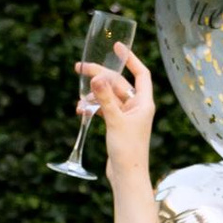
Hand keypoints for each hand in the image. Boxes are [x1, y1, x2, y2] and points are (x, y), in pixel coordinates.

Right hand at [82, 43, 156, 183]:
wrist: (126, 176)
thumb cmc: (127, 150)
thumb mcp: (114, 121)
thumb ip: (105, 98)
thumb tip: (96, 77)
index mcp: (144, 102)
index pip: (141, 73)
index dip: (130, 58)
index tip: (117, 47)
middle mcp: (137, 107)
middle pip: (118, 83)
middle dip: (100, 76)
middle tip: (79, 68)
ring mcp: (127, 117)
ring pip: (109, 97)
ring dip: (93, 95)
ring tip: (78, 99)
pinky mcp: (117, 126)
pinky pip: (105, 109)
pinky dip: (94, 107)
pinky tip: (81, 110)